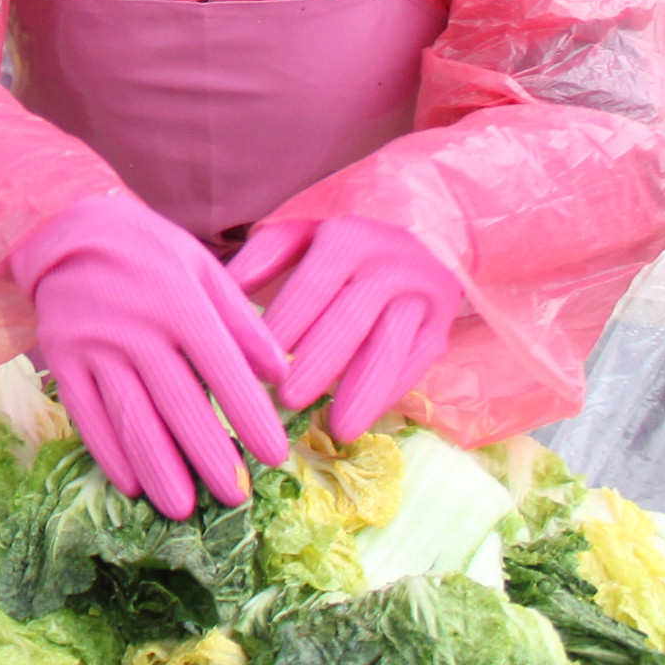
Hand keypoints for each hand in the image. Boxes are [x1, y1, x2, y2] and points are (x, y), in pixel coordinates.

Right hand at [11, 192, 291, 517]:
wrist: (62, 225)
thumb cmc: (144, 248)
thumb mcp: (201, 266)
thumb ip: (242, 320)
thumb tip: (283, 372)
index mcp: (180, 303)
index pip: (223, 370)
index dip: (251, 417)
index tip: (275, 457)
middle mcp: (137, 329)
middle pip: (178, 404)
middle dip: (210, 456)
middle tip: (235, 498)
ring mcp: (94, 346)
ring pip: (131, 417)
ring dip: (159, 467)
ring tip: (183, 509)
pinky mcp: (61, 358)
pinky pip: (85, 412)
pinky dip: (107, 451)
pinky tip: (130, 483)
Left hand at [234, 217, 463, 440]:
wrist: (423, 244)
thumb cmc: (342, 248)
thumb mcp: (301, 236)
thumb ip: (263, 257)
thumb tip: (224, 290)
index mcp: (347, 238)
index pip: (313, 286)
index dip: (286, 324)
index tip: (256, 360)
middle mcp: (390, 265)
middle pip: (351, 320)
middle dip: (318, 363)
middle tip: (286, 400)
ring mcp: (422, 299)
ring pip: (390, 347)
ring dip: (361, 390)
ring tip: (337, 428)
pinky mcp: (440, 330)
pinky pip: (414, 366)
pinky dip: (388, 396)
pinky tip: (363, 420)